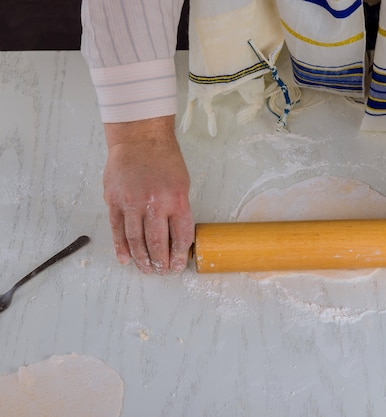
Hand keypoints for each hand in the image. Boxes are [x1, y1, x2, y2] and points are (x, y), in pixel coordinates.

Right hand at [103, 116, 193, 273]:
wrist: (139, 139)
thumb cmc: (164, 160)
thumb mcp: (182, 184)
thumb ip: (178, 210)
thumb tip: (175, 238)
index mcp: (177, 199)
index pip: (180, 236)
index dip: (179, 255)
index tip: (178, 265)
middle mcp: (154, 203)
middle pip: (157, 243)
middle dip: (160, 262)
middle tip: (162, 272)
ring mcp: (132, 203)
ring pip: (136, 240)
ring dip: (142, 259)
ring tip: (146, 270)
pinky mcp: (114, 201)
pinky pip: (117, 230)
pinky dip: (121, 247)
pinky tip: (125, 259)